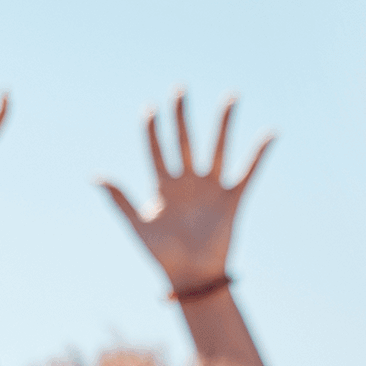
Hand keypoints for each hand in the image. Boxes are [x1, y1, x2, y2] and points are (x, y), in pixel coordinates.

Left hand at [100, 93, 273, 292]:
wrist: (190, 276)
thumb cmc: (160, 254)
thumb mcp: (136, 225)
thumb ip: (119, 199)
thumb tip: (95, 176)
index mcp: (162, 187)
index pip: (156, 150)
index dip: (153, 130)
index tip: (149, 108)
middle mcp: (187, 182)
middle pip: (185, 141)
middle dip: (182, 116)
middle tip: (180, 89)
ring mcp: (210, 188)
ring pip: (218, 148)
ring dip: (224, 124)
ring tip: (231, 97)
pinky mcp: (232, 199)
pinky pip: (248, 172)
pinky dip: (259, 154)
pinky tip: (270, 133)